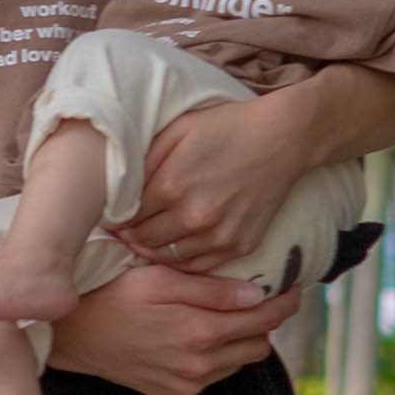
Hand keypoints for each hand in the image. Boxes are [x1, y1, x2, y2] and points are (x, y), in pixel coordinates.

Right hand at [49, 261, 290, 394]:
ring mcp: (186, 385)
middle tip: (254, 298)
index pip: (266, 320)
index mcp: (201, 333)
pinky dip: (213, 358)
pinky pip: (211, 377)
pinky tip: (192, 336)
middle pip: (259, 346)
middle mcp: (199, 366)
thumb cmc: (112, 294)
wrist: (70, 335)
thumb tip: (258, 293)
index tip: (292, 287)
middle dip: (263, 322)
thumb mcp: (160, 280)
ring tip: (220, 315)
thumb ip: (212, 290)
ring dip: (238, 341)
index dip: (285, 302)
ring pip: (237, 363)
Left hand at [120, 86, 316, 273]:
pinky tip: (174, 249)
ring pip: (168, 258)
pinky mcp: (239, 245)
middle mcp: (193, 216)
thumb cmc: (226, 127)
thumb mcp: (177, 131)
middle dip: (130, 236)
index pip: (127, 217)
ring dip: (152, 251)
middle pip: (144, 241)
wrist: (282, 138)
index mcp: (171, 185)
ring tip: (145, 241)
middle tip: (124, 232)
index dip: (116, 219)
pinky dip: (181, 261)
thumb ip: (144, 160)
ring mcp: (219, 235)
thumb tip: (116, 188)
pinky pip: (198, 266)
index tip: (111, 217)